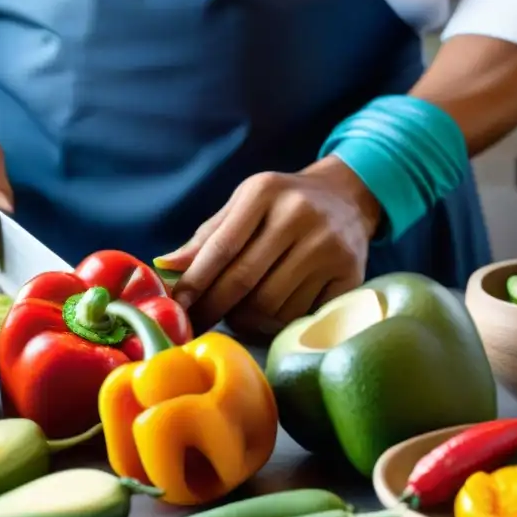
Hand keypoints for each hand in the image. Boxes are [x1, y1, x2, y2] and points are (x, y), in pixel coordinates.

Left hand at [159, 156, 380, 336]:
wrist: (348, 198)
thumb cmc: (283, 204)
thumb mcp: (244, 205)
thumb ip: (208, 237)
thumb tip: (166, 267)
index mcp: (265, 192)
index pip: (221, 247)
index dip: (195, 283)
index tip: (175, 308)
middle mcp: (299, 215)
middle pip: (244, 280)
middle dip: (214, 307)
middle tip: (198, 323)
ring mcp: (329, 246)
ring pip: (270, 305)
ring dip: (246, 317)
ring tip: (241, 309)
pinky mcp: (350, 274)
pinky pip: (298, 315)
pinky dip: (276, 322)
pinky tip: (271, 311)